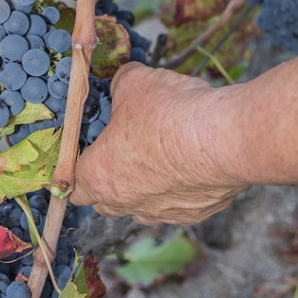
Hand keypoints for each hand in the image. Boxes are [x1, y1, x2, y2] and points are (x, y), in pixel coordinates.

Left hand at [70, 62, 246, 223]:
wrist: (224, 140)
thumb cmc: (169, 114)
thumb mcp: (134, 83)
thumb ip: (120, 85)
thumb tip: (122, 82)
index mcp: (98, 176)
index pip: (73, 185)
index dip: (78, 169)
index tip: (88, 155)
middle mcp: (125, 203)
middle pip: (105, 204)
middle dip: (108, 184)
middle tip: (121, 156)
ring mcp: (160, 213)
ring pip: (141, 210)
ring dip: (143, 191)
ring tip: (157, 163)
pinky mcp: (194, 215)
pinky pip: (177, 207)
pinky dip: (178, 192)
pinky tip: (190, 168)